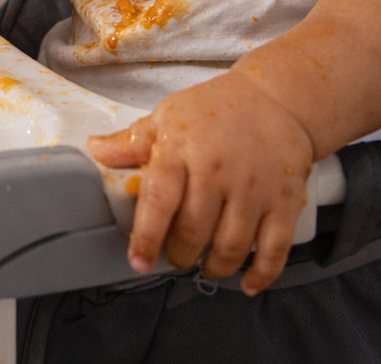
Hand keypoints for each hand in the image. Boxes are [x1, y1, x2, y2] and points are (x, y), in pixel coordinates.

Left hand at [87, 71, 313, 295]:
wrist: (275, 97)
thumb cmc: (216, 108)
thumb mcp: (167, 116)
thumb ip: (131, 142)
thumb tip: (95, 150)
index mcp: (181, 149)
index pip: (159, 201)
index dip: (146, 237)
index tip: (138, 260)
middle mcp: (217, 171)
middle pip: (193, 232)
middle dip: (179, 255)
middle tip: (175, 257)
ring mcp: (254, 188)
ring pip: (231, 246)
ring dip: (214, 267)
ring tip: (205, 264)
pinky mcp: (285, 200)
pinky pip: (275, 248)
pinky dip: (261, 273)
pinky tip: (247, 282)